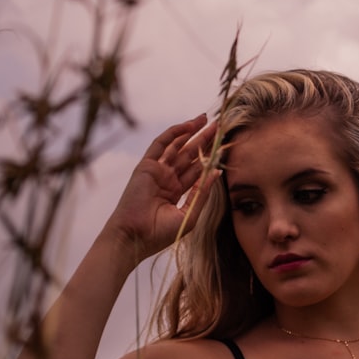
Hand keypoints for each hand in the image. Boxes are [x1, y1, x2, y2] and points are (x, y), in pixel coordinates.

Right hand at [107, 114, 219, 258]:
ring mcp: (156, 172)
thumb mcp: (189, 215)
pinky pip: (161, 144)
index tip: (224, 146)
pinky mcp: (146, 166)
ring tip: (207, 120)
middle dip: (204, 141)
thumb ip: (202, 194)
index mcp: (175, 192)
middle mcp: (166, 180)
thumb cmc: (159, 234)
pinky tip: (189, 126)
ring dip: (191, 132)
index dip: (210, 158)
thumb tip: (217, 172)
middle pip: (189, 156)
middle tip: (219, 127)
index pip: (196, 171)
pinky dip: (174, 133)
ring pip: (177, 147)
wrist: (134, 238)